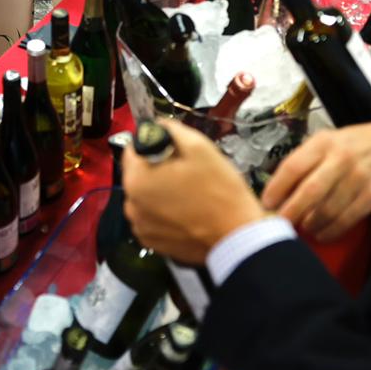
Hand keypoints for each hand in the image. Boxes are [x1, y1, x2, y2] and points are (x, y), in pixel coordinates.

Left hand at [122, 118, 265, 265]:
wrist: (238, 236)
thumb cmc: (219, 191)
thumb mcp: (199, 147)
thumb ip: (172, 129)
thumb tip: (157, 125)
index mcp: (136, 181)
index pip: (133, 149)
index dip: (155, 144)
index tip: (176, 151)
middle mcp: (131, 206)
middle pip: (140, 175)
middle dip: (159, 169)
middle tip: (189, 172)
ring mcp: (141, 228)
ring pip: (146, 197)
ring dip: (161, 191)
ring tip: (190, 194)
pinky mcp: (154, 244)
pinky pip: (153, 218)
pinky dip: (165, 213)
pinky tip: (187, 212)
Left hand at [260, 113, 370, 241]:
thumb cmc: (357, 144)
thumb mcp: (329, 140)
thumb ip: (305, 160)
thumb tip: (278, 188)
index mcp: (324, 143)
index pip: (294, 166)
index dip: (277, 187)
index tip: (266, 202)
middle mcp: (341, 159)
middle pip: (310, 191)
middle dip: (291, 211)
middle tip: (278, 223)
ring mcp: (359, 178)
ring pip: (327, 210)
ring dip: (310, 224)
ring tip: (303, 227)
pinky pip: (347, 219)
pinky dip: (331, 230)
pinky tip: (322, 233)